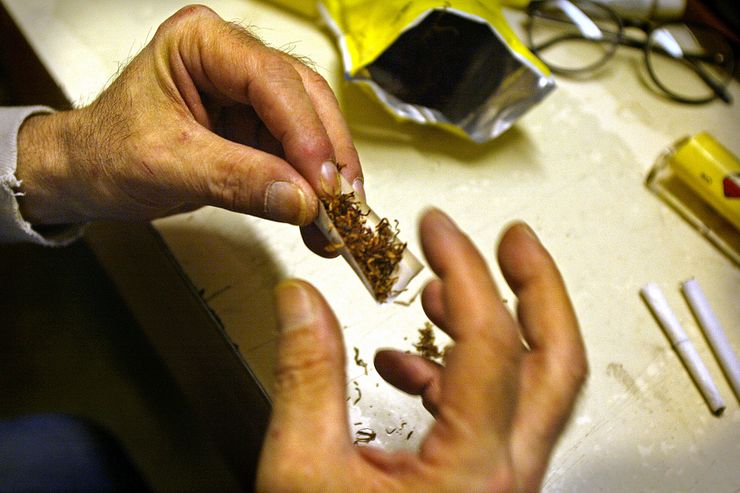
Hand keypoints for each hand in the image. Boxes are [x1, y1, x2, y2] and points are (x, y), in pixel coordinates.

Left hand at [15, 5, 360, 254]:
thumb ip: (236, 180)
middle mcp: (232, 63)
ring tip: (338, 219)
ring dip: (326, 179)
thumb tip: (298, 200)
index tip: (322, 180)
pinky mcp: (255, 133)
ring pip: (310, 130)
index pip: (270, 79)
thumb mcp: (167, 166)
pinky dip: (310, 193)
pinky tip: (320, 220)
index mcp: (201, 44)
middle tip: (344, 201)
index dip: (304, 132)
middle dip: (327, 154)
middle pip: (303, 99)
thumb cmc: (104, 152)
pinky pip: (295, 160)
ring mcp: (247, 99)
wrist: (86, 177)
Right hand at [258, 208, 586, 491]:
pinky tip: (409, 366)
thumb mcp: (303, 475)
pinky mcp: (482, 486)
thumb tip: (303, 303)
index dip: (464, 269)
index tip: (438, 228)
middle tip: (514, 241)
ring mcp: (501, 482)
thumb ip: (306, 377)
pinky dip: (456, 375)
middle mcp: (506, 478)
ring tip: (445, 293)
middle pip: (557, 364)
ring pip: (531, 388)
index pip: (489, 342)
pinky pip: (489, 416)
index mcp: (473, 474)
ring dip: (493, 329)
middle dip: (539, 288)